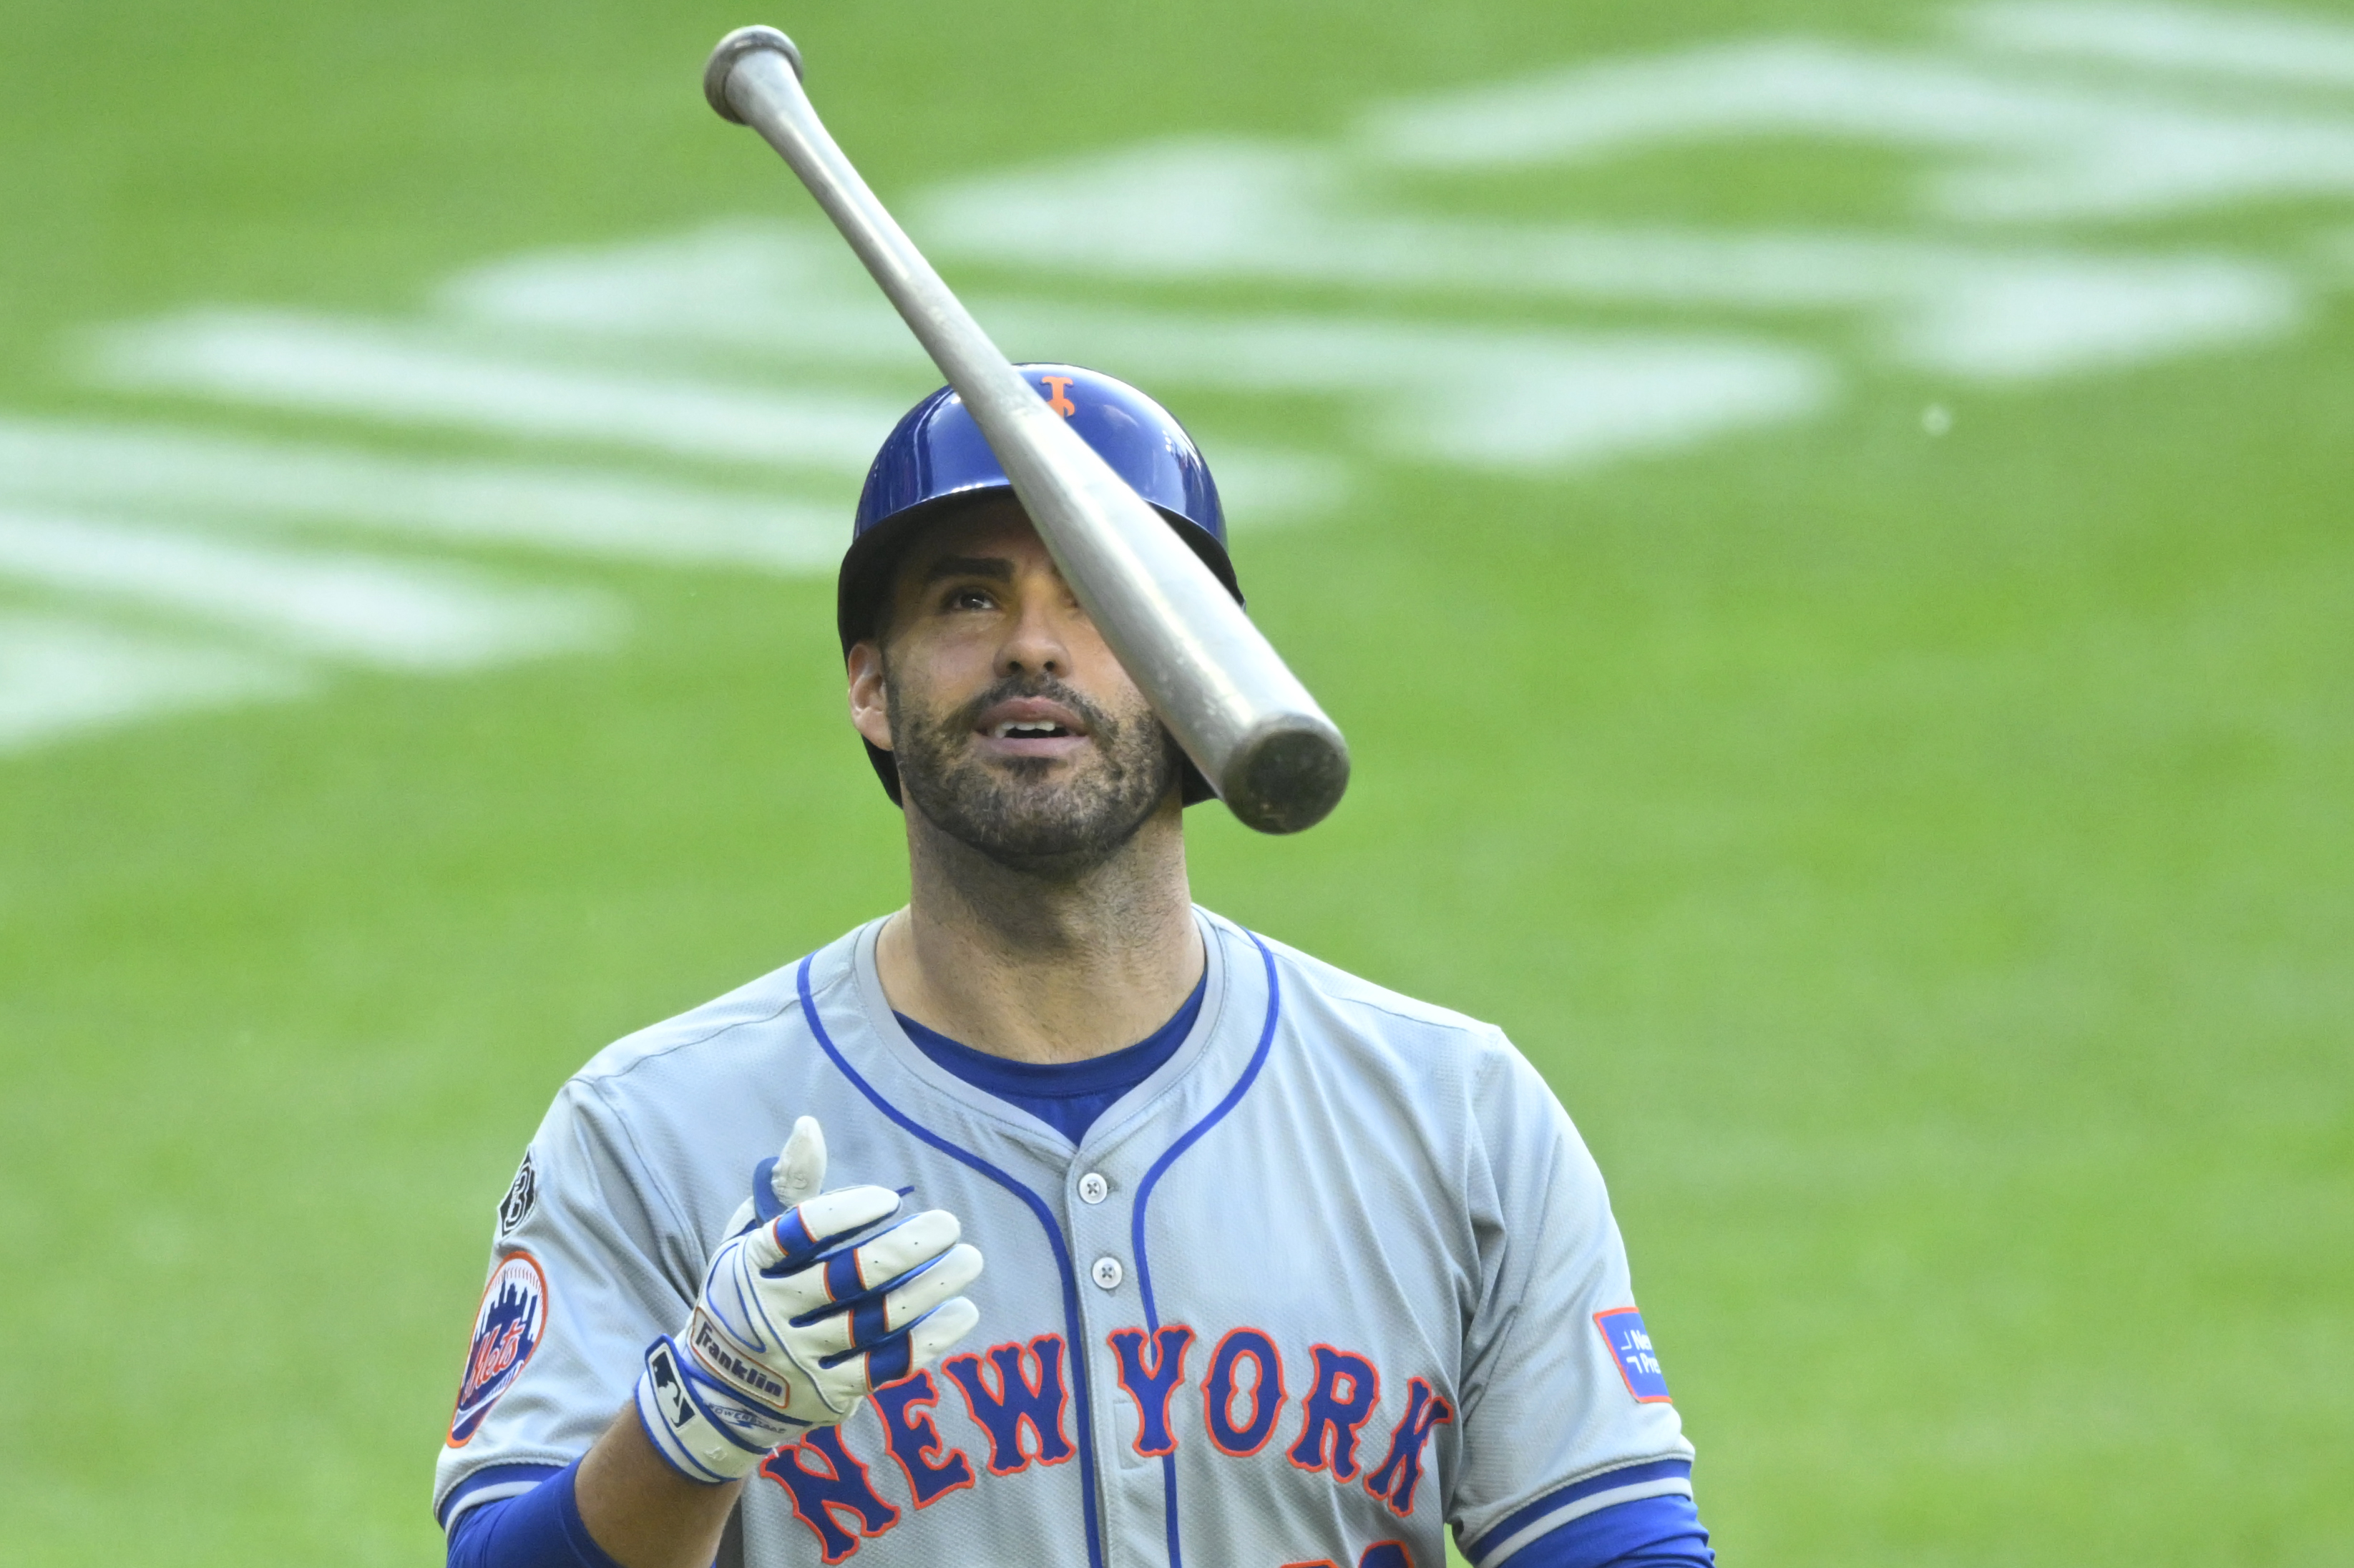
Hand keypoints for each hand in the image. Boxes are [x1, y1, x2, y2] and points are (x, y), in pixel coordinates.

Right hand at [633, 1117, 982, 1482]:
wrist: (720, 1391)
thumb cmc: (751, 1290)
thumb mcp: (753, 1235)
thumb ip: (790, 1185)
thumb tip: (809, 1126)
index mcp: (752, 1263)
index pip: (798, 1233)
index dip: (847, 1213)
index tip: (891, 1198)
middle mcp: (771, 1312)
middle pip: (847, 1278)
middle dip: (905, 1248)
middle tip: (950, 1223)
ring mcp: (800, 1357)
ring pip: (875, 1321)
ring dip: (929, 1288)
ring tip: (969, 1259)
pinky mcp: (828, 1393)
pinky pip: (886, 1366)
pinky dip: (930, 1339)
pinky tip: (962, 1311)